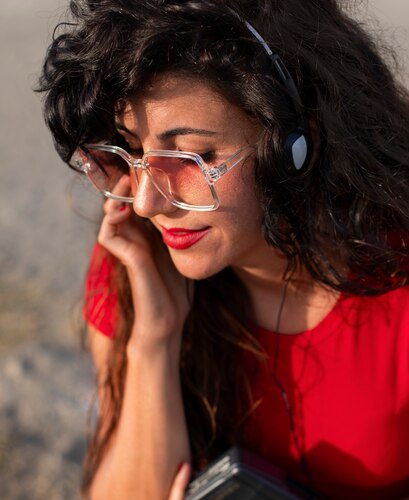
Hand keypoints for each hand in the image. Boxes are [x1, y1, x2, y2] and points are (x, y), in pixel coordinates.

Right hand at [97, 177, 191, 337]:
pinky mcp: (128, 261)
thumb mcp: (183, 254)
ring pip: (109, 215)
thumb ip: (183, 234)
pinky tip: (124, 209)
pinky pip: (108, 236)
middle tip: (131, 170)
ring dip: (114, 198)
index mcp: (146, 237)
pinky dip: (111, 220)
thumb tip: (200, 212)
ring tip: (124, 184)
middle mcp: (134, 241)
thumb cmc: (176, 290)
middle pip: (119, 205)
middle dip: (123, 187)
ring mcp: (128, 250)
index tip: (145, 170)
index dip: (137, 188)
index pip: (136, 205)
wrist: (169, 320)